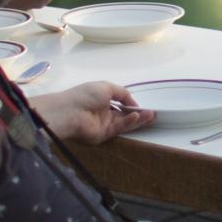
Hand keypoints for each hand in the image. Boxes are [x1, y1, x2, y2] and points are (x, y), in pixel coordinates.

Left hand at [36, 81, 156, 143]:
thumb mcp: (107, 87)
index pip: (119, 103)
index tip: (141, 105)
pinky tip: (137, 117)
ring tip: (150, 115)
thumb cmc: (85, 95)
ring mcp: (104, 124)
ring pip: (124, 122)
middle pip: (124, 114)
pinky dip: (129, 122)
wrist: (70, 111)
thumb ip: (122, 93)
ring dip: (137, 119)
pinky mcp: (104, 134)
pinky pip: (119, 128)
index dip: (130, 104)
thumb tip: (133, 101)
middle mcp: (103, 112)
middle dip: (138, 113)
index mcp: (101, 99)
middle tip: (151, 113)